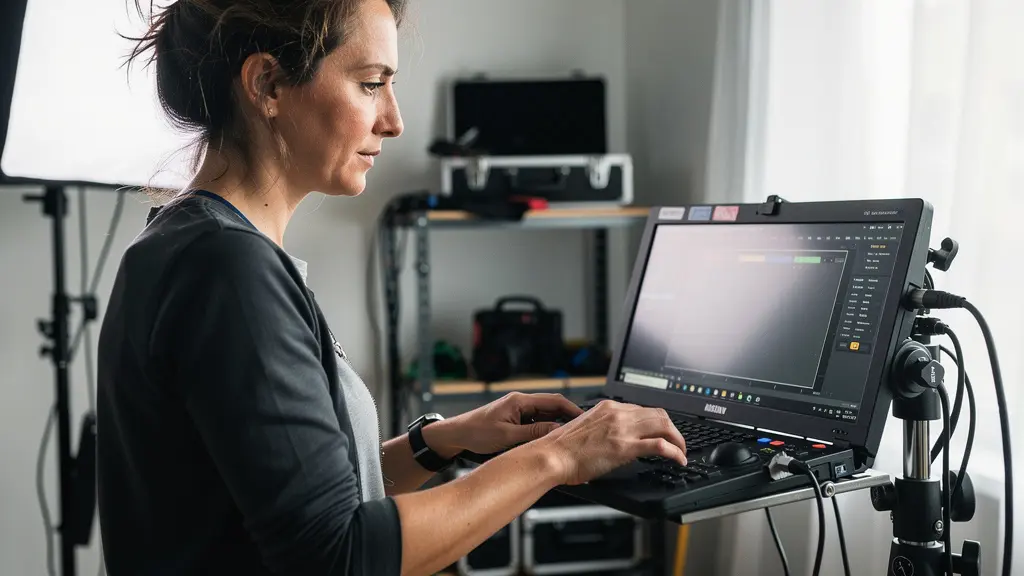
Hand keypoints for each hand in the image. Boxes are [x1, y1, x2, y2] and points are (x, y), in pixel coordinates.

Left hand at [429, 392, 582, 456]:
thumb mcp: (507, 436)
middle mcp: (520, 403)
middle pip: (552, 408)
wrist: (456, 435)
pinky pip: (535, 423)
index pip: (554, 401)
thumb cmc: (476, 433)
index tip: (585, 420)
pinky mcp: (514, 420)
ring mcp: (517, 411)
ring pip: (544, 417)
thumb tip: (557, 432)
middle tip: (581, 434)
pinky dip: (543, 432)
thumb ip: (533, 433)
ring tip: (568, 441)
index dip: (572, 409)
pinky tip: (549, 443)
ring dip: (555, 427)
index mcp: (520, 401)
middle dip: (567, 420)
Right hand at [532, 399, 687, 485]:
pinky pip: (661, 445)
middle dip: (673, 428)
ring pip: (664, 425)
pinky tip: (679, 459)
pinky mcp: (625, 447)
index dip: (657, 422)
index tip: (662, 432)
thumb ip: (604, 428)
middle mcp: (618, 413)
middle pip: (659, 414)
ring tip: (681, 451)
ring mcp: (622, 429)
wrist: (552, 455)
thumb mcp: (586, 429)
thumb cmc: (561, 448)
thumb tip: (615, 438)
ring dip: (678, 439)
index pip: (642, 409)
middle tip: (677, 442)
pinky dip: (675, 452)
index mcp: (608, 407)